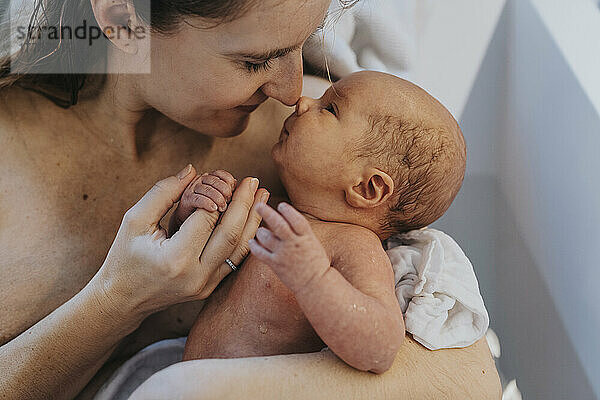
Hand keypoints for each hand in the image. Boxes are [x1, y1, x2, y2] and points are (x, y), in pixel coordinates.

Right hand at [90, 164, 269, 320]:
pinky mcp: (210, 289)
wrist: (122, 299)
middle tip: (253, 180)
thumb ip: (163, 192)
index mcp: (174, 259)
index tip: (216, 180)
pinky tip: (253, 219)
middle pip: (230, 234)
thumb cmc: (124, 256)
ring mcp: (205, 286)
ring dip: (253, 220)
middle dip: (244, 203)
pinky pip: (235, 260)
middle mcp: (195, 276)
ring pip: (239, 249)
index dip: (213, 196)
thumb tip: (192, 170)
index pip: (205, 219)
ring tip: (263, 196)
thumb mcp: (135, 220)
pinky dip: (246, 237)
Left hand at [249, 202, 329, 293]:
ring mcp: (284, 254)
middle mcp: (294, 243)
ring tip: (260, 230)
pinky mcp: (276, 264)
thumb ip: (301, 232)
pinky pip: (261, 253)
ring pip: (267, 237)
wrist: (316, 284)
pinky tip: (251, 241)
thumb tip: (286, 219)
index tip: (281, 205)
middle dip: (267, 213)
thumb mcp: (313, 243)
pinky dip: (254, 246)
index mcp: (307, 237)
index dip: (288, 211)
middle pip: (279, 225)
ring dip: (261, 231)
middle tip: (258, 205)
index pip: (296, 219)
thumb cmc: (315, 263)